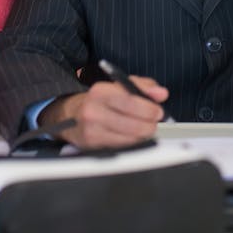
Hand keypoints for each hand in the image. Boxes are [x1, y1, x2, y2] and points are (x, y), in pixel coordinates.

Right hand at [40, 76, 167, 149]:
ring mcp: (92, 130)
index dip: (149, 109)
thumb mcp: (119, 85)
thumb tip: (161, 93)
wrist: (71, 115)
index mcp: (100, 91)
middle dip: (150, 125)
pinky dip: (132, 143)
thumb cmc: (100, 100)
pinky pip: (122, 147)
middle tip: (154, 122)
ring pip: (130, 139)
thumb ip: (143, 86)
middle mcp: (93, 111)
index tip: (158, 111)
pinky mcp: (92, 145)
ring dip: (143, 135)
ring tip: (144, 128)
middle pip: (133, 124)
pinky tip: (133, 136)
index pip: (131, 102)